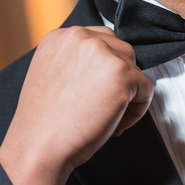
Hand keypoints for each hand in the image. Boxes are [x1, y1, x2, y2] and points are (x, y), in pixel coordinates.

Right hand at [0, 26, 153, 184]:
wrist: (38, 147)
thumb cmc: (43, 122)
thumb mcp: (49, 75)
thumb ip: (74, 61)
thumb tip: (102, 66)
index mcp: (61, 36)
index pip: (101, 40)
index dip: (104, 70)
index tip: (97, 91)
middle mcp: (81, 37)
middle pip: (121, 51)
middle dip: (118, 80)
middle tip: (101, 107)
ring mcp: (103, 54)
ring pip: (135, 69)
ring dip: (128, 95)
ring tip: (106, 117)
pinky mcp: (122, 74)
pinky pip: (146, 90)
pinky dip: (137, 111)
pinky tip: (114, 125)